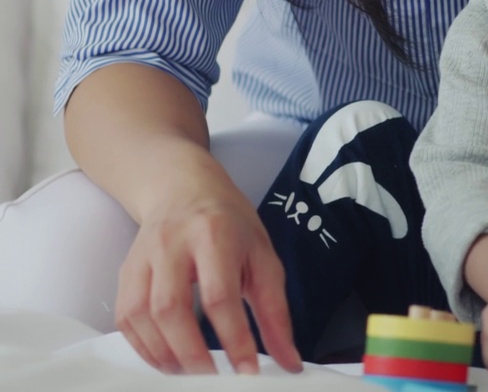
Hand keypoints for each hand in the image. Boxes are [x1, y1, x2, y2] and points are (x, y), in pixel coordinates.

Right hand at [114, 187, 301, 374]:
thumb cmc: (230, 224)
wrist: (183, 188)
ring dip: (164, 355)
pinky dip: (143, 347)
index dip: (234, 338)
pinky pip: (125, 317)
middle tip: (212, 380)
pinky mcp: (125, 271)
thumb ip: (275, 311)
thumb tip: (288, 361)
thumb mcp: (264, 257)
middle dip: (191, 353)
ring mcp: (143, 257)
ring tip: (189, 374)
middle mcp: (172, 244)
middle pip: (171, 308)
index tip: (247, 372)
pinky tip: (166, 359)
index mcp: (215, 235)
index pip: (220, 295)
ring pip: (141, 315)